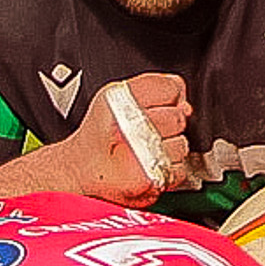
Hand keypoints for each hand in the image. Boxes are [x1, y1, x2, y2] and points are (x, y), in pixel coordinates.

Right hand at [58, 72, 192, 205]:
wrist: (78, 173)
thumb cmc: (96, 139)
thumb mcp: (115, 97)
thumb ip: (154, 89)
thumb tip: (185, 104)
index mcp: (119, 98)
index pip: (172, 87)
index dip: (170, 97)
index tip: (158, 108)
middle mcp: (130, 124)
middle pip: (178, 117)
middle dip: (168, 127)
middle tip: (145, 134)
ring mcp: (142, 153)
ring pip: (181, 145)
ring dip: (168, 151)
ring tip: (146, 152)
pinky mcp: (151, 178)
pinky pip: (178, 170)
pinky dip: (168, 171)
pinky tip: (149, 167)